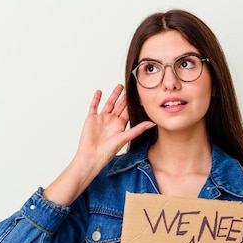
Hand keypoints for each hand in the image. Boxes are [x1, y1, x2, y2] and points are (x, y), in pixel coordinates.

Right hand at [44, 85, 153, 205]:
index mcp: (120, 125)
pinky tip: (100, 92)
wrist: (92, 155)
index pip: (128, 111)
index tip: (139, 95)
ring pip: (109, 103)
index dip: (133, 103)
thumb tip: (151, 123)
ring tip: (119, 86)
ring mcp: (101, 119)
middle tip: (130, 87)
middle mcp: (112, 121)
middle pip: (119, 105)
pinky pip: (94, 106)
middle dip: (124, 97)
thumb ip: (138, 129)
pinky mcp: (91, 118)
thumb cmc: (108, 151)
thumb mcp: (125, 138)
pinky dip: (96, 98)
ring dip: (114, 95)